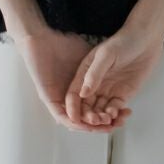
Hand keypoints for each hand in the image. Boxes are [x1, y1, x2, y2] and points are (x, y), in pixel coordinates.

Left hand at [11, 25, 132, 132]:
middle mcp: (72, 95)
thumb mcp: (91, 57)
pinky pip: (61, 115)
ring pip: (76, 120)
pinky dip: (73, 122)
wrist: (42, 38)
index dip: (108, 111)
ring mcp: (59, 98)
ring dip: (91, 125)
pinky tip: (84, 124)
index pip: (95, 105)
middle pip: (88, 115)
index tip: (121, 114)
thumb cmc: (64, 44)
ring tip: (106, 125)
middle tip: (117, 122)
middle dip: (102, 123)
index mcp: (82, 86)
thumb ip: (98, 71)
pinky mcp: (48, 98)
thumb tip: (109, 84)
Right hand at [64, 22, 163, 128]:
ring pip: (100, 110)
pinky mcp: (122, 94)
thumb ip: (94, 74)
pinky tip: (118, 115)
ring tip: (108, 119)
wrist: (147, 40)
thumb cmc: (124, 41)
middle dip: (89, 117)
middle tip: (96, 121)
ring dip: (102, 118)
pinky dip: (115, 115)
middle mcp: (94, 84)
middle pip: (86, 106)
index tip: (75, 119)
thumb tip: (82, 94)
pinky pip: (115, 109)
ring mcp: (108, 90)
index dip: (73, 107)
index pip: (74, 94)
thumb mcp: (106, 54)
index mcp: (85, 73)